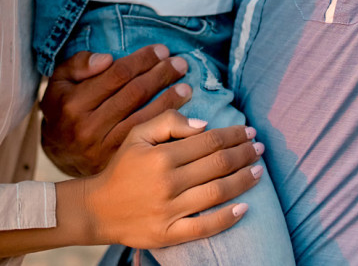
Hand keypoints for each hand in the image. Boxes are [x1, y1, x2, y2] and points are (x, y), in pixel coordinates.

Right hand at [41, 45, 192, 176]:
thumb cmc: (64, 109)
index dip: (143, 59)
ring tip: (186, 87)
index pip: (117, 74)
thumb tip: (107, 59)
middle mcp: (88, 127)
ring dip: (169, 100)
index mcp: (74, 103)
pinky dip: (166, 127)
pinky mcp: (117, 161)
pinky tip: (181, 116)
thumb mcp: (60, 82)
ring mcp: (103, 147)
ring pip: (145, 117)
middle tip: (180, 63)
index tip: (162, 50)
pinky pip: (147, 141)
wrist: (58, 154)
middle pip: (135, 94)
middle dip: (161, 75)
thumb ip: (78, 64)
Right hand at [78, 111, 263, 247]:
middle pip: (217, 165)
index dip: (233, 135)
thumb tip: (204, 125)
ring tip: (258, 171)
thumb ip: (168, 122)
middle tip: (259, 148)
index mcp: (161, 156)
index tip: (249, 132)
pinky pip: (204, 227)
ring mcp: (169, 210)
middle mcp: (168, 182)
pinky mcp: (168, 234)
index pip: (208, 141)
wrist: (98, 209)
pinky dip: (227, 219)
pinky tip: (244, 208)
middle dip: (243, 154)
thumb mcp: (137, 135)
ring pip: (216, 193)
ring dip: (242, 181)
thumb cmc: (122, 168)